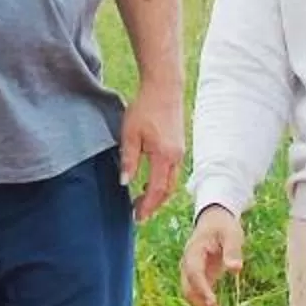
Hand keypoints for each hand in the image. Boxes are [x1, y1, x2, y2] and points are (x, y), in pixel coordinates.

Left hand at [118, 84, 186, 221]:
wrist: (164, 88)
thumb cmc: (145, 108)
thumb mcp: (130, 134)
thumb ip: (128, 160)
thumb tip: (124, 182)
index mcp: (164, 157)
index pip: (157, 190)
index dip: (147, 206)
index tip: (137, 216)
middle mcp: (176, 157)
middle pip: (167, 190)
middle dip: (154, 204)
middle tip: (139, 213)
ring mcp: (180, 151)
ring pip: (172, 182)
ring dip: (159, 194)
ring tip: (143, 200)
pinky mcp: (179, 146)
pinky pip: (173, 171)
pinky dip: (163, 181)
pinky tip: (151, 180)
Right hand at [181, 206, 245, 305]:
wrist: (214, 221)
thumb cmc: (223, 226)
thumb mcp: (231, 234)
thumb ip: (233, 250)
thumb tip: (236, 269)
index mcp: (193, 252)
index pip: (193, 273)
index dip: (201, 289)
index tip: (213, 303)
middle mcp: (188, 265)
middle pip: (190, 290)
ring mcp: (191, 274)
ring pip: (193, 297)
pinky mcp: (199, 279)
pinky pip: (200, 297)